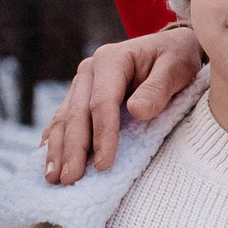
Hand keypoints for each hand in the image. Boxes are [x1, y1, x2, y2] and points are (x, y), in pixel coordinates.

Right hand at [41, 26, 205, 183]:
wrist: (169, 49)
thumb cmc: (176, 58)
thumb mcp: (178, 67)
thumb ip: (159, 88)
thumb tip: (138, 111)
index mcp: (111, 59)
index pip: (103, 102)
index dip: (102, 134)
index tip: (104, 164)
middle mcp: (89, 71)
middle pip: (77, 114)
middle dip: (73, 149)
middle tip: (71, 179)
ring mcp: (80, 84)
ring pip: (63, 120)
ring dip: (58, 150)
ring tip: (54, 179)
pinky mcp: (78, 97)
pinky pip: (61, 121)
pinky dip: (55, 142)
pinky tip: (49, 162)